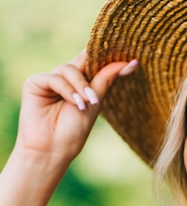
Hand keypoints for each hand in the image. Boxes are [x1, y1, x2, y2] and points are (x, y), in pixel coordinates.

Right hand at [15, 50, 137, 165]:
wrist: (52, 150)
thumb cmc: (73, 132)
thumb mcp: (95, 103)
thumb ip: (107, 79)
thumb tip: (132, 63)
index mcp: (79, 82)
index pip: (93, 60)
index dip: (107, 55)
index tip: (132, 58)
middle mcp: (64, 78)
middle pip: (82, 60)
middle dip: (95, 69)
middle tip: (102, 89)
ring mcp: (49, 80)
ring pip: (69, 69)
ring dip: (81, 87)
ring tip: (86, 105)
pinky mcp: (35, 83)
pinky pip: (55, 78)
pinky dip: (67, 90)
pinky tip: (75, 104)